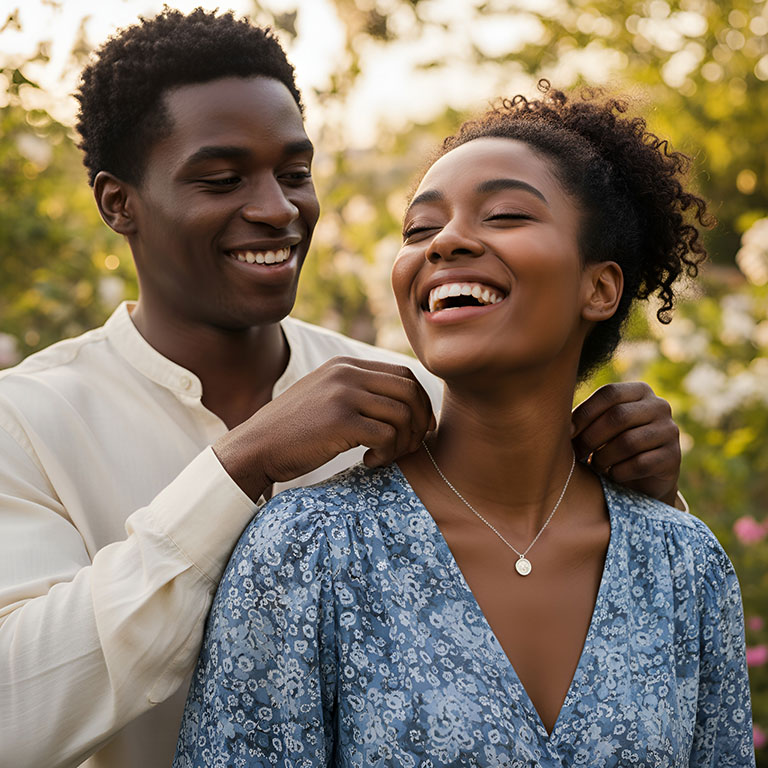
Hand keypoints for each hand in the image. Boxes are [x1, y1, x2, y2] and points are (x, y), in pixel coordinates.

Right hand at [213, 356, 435, 499]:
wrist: (255, 447)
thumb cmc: (293, 432)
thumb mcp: (324, 397)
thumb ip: (356, 391)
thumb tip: (403, 402)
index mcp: (344, 365)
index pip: (403, 375)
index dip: (419, 404)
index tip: (416, 429)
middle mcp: (346, 373)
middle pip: (410, 391)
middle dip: (419, 422)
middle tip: (408, 447)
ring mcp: (342, 395)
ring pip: (403, 415)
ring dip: (403, 442)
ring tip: (385, 456)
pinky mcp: (340, 422)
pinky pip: (387, 436)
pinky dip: (387, 454)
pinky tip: (369, 461)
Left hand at [571, 382, 680, 506]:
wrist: (644, 478)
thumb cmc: (613, 445)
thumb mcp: (602, 426)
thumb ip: (587, 418)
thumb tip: (561, 424)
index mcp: (639, 391)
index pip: (609, 393)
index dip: (585, 413)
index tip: (568, 432)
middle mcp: (659, 406)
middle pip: (618, 416)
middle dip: (591, 437)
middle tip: (577, 453)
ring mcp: (670, 431)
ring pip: (628, 442)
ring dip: (604, 457)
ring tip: (595, 464)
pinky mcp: (674, 457)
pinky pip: (640, 464)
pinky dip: (619, 472)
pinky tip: (612, 475)